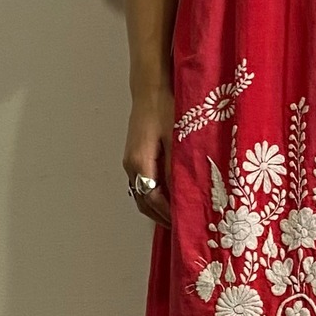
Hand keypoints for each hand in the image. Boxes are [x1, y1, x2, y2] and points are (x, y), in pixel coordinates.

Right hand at [123, 87, 173, 227]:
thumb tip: (183, 194)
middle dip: (162, 217)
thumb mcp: (176, 138)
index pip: (153, 200)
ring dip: (158, 208)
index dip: (168, 215)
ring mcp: (131, 161)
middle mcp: (131, 166)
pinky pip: (144, 184)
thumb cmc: (165, 107)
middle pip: (144, 202)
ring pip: (143, 194)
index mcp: (139, 163)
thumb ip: (177, 167)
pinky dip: (155, 196)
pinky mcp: (136, 156)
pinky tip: (170, 196)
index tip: (184, 224)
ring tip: (178, 217)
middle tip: (182, 227)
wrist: (151, 88)